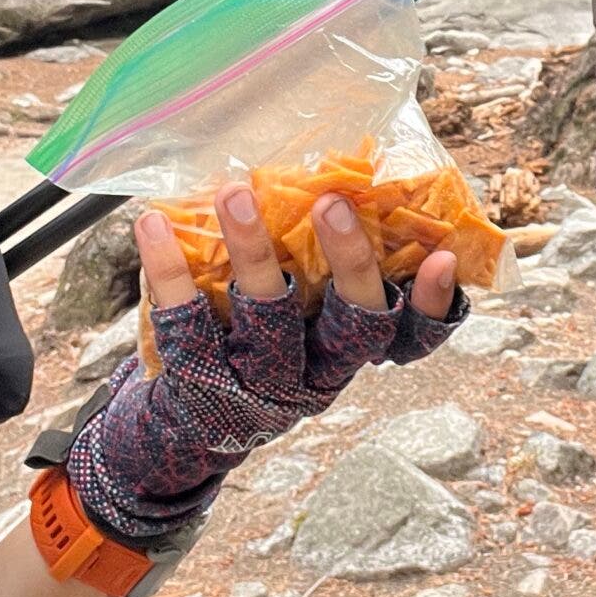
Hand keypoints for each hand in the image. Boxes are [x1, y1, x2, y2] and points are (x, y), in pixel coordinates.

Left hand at [64, 183, 468, 545]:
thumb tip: (327, 167)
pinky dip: (169, 272)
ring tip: (236, 193)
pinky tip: (153, 225)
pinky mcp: (204, 389)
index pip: (411, 338)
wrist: (182, 429)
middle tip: (333, 203)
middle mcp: (319, 376)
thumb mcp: (295, 316)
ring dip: (255, 252)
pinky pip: (188, 328)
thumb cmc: (252, 345)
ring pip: (270, 322)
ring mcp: (264, 388)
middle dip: (349, 262)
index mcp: (349, 351)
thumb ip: (315, 262)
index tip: (442, 257)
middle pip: (352, 326)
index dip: (433, 304)